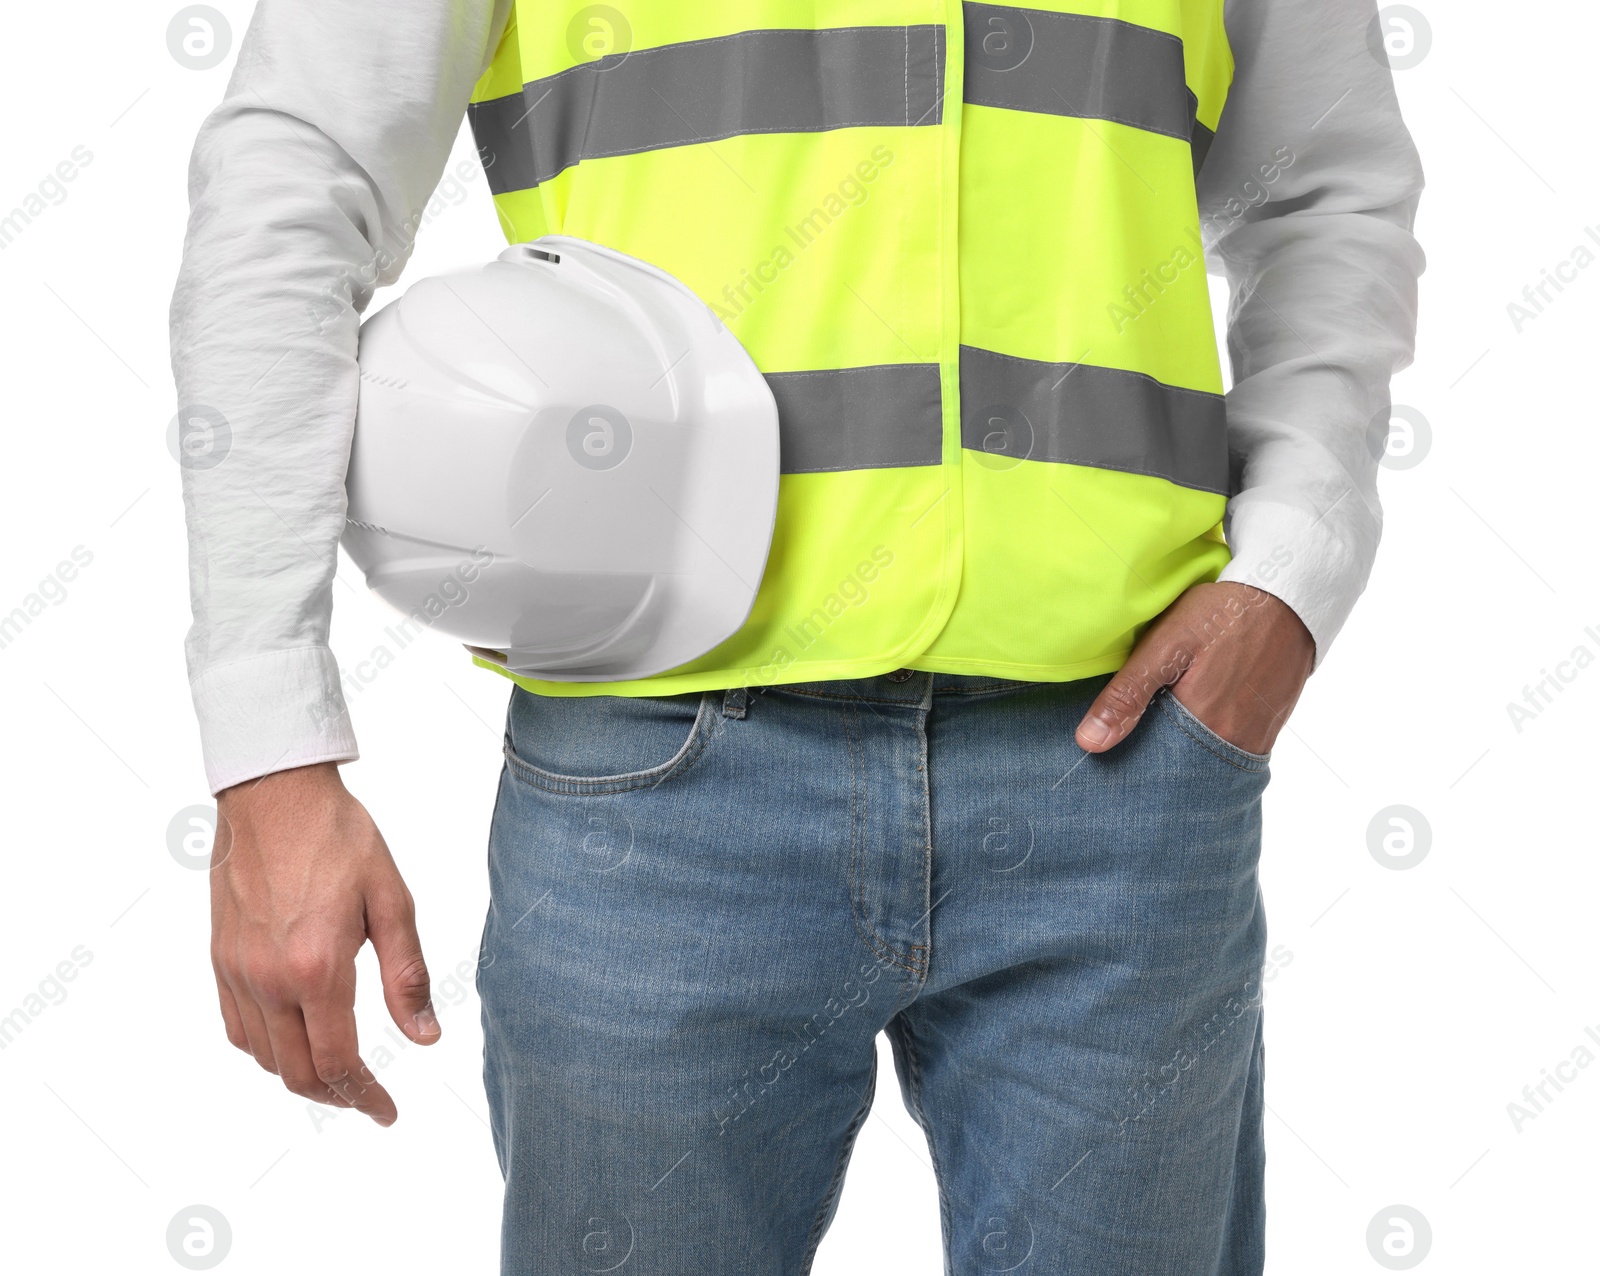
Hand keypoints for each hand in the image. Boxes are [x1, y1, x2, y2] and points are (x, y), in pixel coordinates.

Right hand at [210, 762, 438, 1125]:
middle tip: (370, 1099)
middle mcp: (269, 979)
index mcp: (317, 967)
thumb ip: (408, 974)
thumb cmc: (340, 838)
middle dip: (337, 1097)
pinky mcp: (219, 958)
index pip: (339, 1062)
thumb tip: (426, 1038)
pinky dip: (266, 1050)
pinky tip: (294, 1039)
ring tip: (339, 1073)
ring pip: (264, 1058)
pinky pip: (237, 1028)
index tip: (388, 1113)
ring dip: (302, 1077)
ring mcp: (237, 971)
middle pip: (298, 1073)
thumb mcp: (392, 900)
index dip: (366, 1098)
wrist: (275, 794)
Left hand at [1075, 582, 1315, 755]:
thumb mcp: (1167, 645)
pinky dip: (1208, 743)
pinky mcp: (1269, 725)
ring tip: (1158, 737)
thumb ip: (1129, 693)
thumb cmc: (1224, 615)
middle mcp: (1234, 743)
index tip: (1109, 762)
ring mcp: (1256, 737)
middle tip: (1132, 751)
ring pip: (1207, 761)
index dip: (1131, 765)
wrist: (1288, 595)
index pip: (1156, 770)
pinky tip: (1192, 724)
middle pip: (1183, 770)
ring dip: (1183, 754)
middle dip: (1156, 764)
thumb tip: (1089, 742)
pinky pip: (1232, 749)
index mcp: (1203, 726)